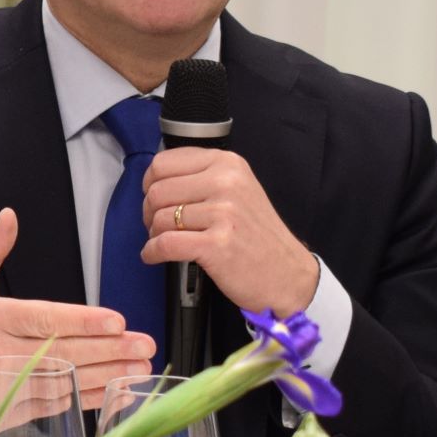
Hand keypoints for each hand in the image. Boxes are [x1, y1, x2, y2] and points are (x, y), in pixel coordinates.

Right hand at [0, 209, 158, 436]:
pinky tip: (115, 391)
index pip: (43, 320)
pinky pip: (56, 407)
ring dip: (106, 377)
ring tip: (140, 369)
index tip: (117, 321)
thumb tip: (10, 215)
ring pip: (65, 383)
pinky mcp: (9, 414)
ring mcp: (5, 388)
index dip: (82, 322)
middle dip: (108, 351)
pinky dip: (87, 400)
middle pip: (63, 353)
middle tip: (145, 345)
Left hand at [139, 148, 318, 316]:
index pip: (164, 163)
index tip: (154, 198)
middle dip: (149, 212)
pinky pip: (165, 244)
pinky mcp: (216, 244)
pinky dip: (152, 252)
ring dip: (153, 234)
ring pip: (159, 218)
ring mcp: (223, 213)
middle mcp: (226, 182)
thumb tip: (156, 180)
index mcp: (228, 164)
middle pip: (157, 190)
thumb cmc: (258, 236)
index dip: (150, 183)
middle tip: (158, 226)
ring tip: (165, 241)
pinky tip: (155, 255)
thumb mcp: (238, 189)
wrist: (287, 273)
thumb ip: (202, 178)